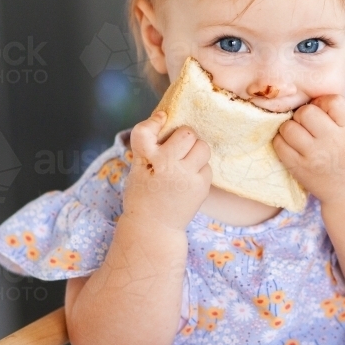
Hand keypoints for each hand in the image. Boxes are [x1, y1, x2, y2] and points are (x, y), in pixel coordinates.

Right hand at [124, 111, 211, 230]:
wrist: (153, 227)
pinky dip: (200, 170)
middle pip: (187, 133)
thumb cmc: (144, 194)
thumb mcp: (137, 168)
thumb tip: (166, 117)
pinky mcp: (201, 187)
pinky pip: (207, 167)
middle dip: (185, 137)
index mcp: (145, 160)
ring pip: (203, 147)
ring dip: (196, 151)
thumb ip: (149, 146)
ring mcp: (186, 176)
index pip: (145, 132)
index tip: (161, 118)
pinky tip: (188, 179)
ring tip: (186, 162)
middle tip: (178, 147)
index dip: (154, 122)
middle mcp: (166, 165)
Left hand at [273, 95, 344, 204]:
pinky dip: (281, 141)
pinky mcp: (299, 168)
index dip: (324, 102)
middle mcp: (333, 141)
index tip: (323, 111)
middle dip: (304, 114)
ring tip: (298, 134)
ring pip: (289, 126)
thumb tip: (308, 98)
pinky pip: (279, 144)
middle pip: (307, 112)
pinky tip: (291, 145)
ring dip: (290, 127)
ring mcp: (314, 156)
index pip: (333, 101)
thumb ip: (338, 115)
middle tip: (308, 124)